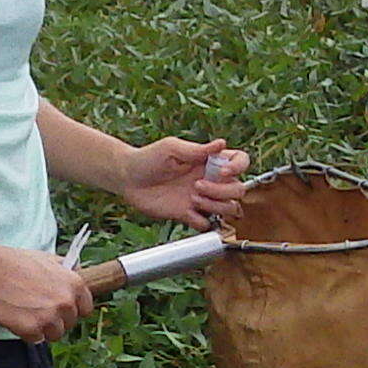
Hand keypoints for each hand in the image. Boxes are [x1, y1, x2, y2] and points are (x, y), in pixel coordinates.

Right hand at [0, 242, 95, 341]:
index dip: (72, 310)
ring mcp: (50, 317)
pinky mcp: (32, 329)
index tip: (61, 310)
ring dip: (42, 329)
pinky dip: (25, 332)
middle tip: (37, 310)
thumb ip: (65, 269)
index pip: (86, 309)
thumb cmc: (14, 261)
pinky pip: (35, 339)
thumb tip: (77, 272)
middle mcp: (66, 302)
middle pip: (69, 324)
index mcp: (74, 284)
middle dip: (56, 320)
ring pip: (54, 334)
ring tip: (26, 314)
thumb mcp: (47, 258)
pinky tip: (16, 318)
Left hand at [131, 137, 251, 229]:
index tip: (222, 172)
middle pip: (237, 189)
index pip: (239, 162)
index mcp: (209, 161)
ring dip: (215, 206)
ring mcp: (200, 198)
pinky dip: (203, 222)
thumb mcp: (171, 148)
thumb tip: (221, 143)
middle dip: (222, 191)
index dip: (238, 168)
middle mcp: (209, 180)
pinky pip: (206, 224)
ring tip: (192, 199)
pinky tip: (189, 213)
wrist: (127, 178)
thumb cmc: (148, 158)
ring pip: (228, 208)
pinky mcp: (188, 214)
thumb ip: (197, 149)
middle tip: (197, 186)